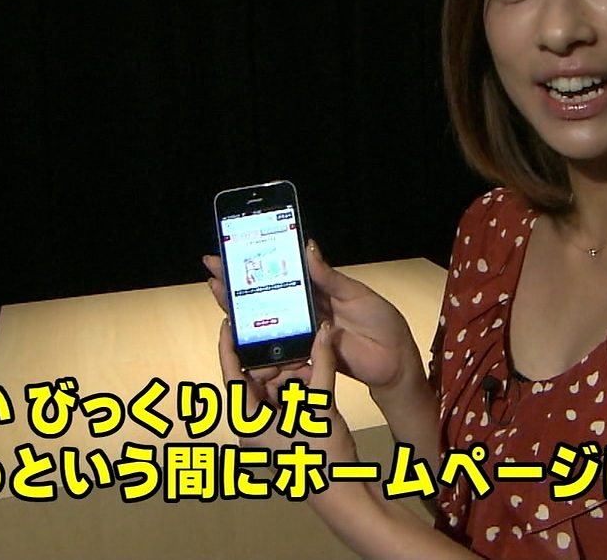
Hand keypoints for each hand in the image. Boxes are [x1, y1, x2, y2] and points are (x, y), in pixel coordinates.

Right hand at [203, 245, 419, 394]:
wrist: (395, 361)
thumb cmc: (381, 322)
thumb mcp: (355, 293)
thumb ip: (328, 276)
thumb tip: (306, 245)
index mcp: (318, 290)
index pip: (282, 272)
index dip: (257, 262)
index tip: (231, 250)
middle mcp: (306, 309)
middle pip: (266, 294)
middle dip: (238, 283)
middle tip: (212, 270)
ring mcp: (304, 332)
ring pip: (267, 318)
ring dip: (241, 308)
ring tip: (218, 293)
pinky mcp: (306, 353)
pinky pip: (279, 345)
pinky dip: (259, 340)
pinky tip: (238, 330)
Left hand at [215, 317, 357, 464]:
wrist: (341, 491)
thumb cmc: (322, 456)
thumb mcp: (322, 404)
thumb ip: (322, 364)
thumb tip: (324, 331)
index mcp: (249, 421)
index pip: (232, 375)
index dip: (228, 347)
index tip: (228, 323)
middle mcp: (253, 424)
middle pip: (256, 379)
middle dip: (277, 359)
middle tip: (293, 337)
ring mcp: (269, 428)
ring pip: (274, 386)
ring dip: (292, 371)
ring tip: (311, 356)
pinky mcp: (284, 429)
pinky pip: (285, 398)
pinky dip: (299, 385)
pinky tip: (315, 371)